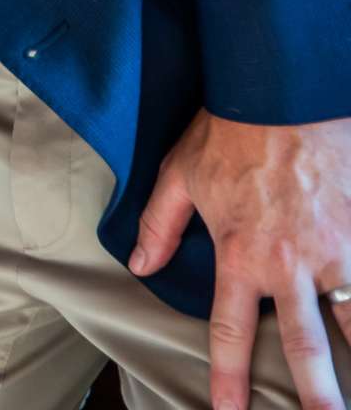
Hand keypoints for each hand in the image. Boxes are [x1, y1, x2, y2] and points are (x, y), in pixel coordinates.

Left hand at [131, 109, 350, 409]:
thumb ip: (159, 225)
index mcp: (241, 256)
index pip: (230, 331)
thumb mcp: (178, 175)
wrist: (282, 94)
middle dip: (318, 394)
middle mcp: (291, 264)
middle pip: (307, 346)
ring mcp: (336, 251)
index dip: (229, 378)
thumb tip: (140, 264)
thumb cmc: (229, 131)